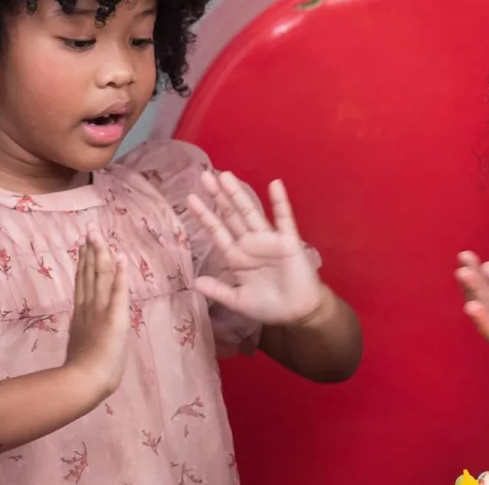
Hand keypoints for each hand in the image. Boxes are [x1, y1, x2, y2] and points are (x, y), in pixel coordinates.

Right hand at [63, 233, 131, 402]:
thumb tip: (85, 324)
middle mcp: (89, 307)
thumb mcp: (83, 343)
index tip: (85, 245)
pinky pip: (118, 292)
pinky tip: (121, 258)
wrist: (83, 381)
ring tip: (100, 236)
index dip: (84, 262)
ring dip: (102, 255)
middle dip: (91, 251)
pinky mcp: (114, 318)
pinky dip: (120, 274)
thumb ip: (84, 329)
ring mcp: (100, 311)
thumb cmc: (84, 371)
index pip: (84, 281)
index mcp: (81, 313)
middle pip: (89, 273)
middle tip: (90, 230)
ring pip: (101, 277)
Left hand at [186, 171, 323, 326]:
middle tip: (205, 176)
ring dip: (239, 194)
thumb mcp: (238, 301)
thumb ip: (218, 290)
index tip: (190, 198)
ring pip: (251, 212)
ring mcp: (269, 240)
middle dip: (218, 197)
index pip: (217, 231)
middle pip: (231, 216)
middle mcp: (250, 243)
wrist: (298, 312)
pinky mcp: (288, 241)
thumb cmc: (269, 305)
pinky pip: (284, 219)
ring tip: (226, 176)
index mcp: (236, 256)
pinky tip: (275, 185)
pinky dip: (280, 202)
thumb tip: (195, 282)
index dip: (205, 215)